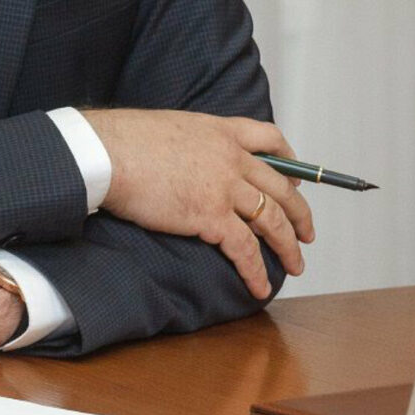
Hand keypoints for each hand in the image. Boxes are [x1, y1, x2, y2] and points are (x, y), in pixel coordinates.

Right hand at [81, 109, 313, 298]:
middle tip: (307, 232)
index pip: (270, 138)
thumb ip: (195, 144)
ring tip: (296, 265)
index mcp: (221, 131)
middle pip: (281, 186)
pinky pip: (245, 249)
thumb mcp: (172, 128)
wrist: (107, 152)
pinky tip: (260, 286)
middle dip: (300, 213)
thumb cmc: (125, 141)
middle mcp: (231, 157)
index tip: (296, 177)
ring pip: (272, 219)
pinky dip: (256, 270)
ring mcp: (224, 187)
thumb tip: (192, 160)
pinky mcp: (210, 216)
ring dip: (288, 246)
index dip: (290, 160)